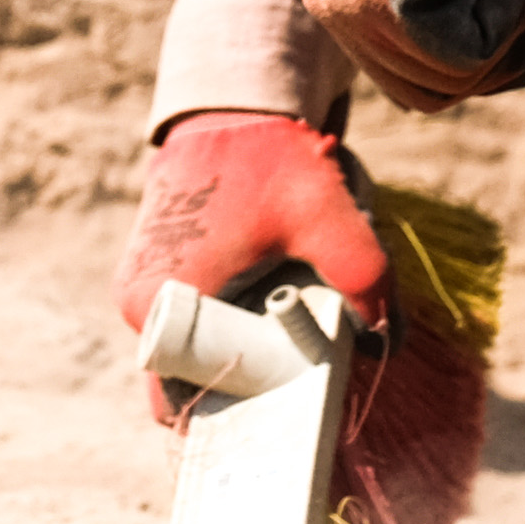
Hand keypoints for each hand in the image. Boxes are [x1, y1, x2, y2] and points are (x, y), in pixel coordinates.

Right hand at [113, 111, 388, 422]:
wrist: (235, 109)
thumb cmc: (271, 161)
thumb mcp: (327, 217)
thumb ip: (365, 279)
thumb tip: (383, 345)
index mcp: (159, 305)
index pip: (183, 404)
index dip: (240, 414)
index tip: (287, 414)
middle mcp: (140, 303)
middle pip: (197, 378)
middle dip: (250, 380)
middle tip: (303, 364)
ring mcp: (144, 287)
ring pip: (198, 350)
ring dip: (243, 347)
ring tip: (291, 321)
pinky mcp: (157, 272)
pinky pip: (195, 322)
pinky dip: (232, 322)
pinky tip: (272, 300)